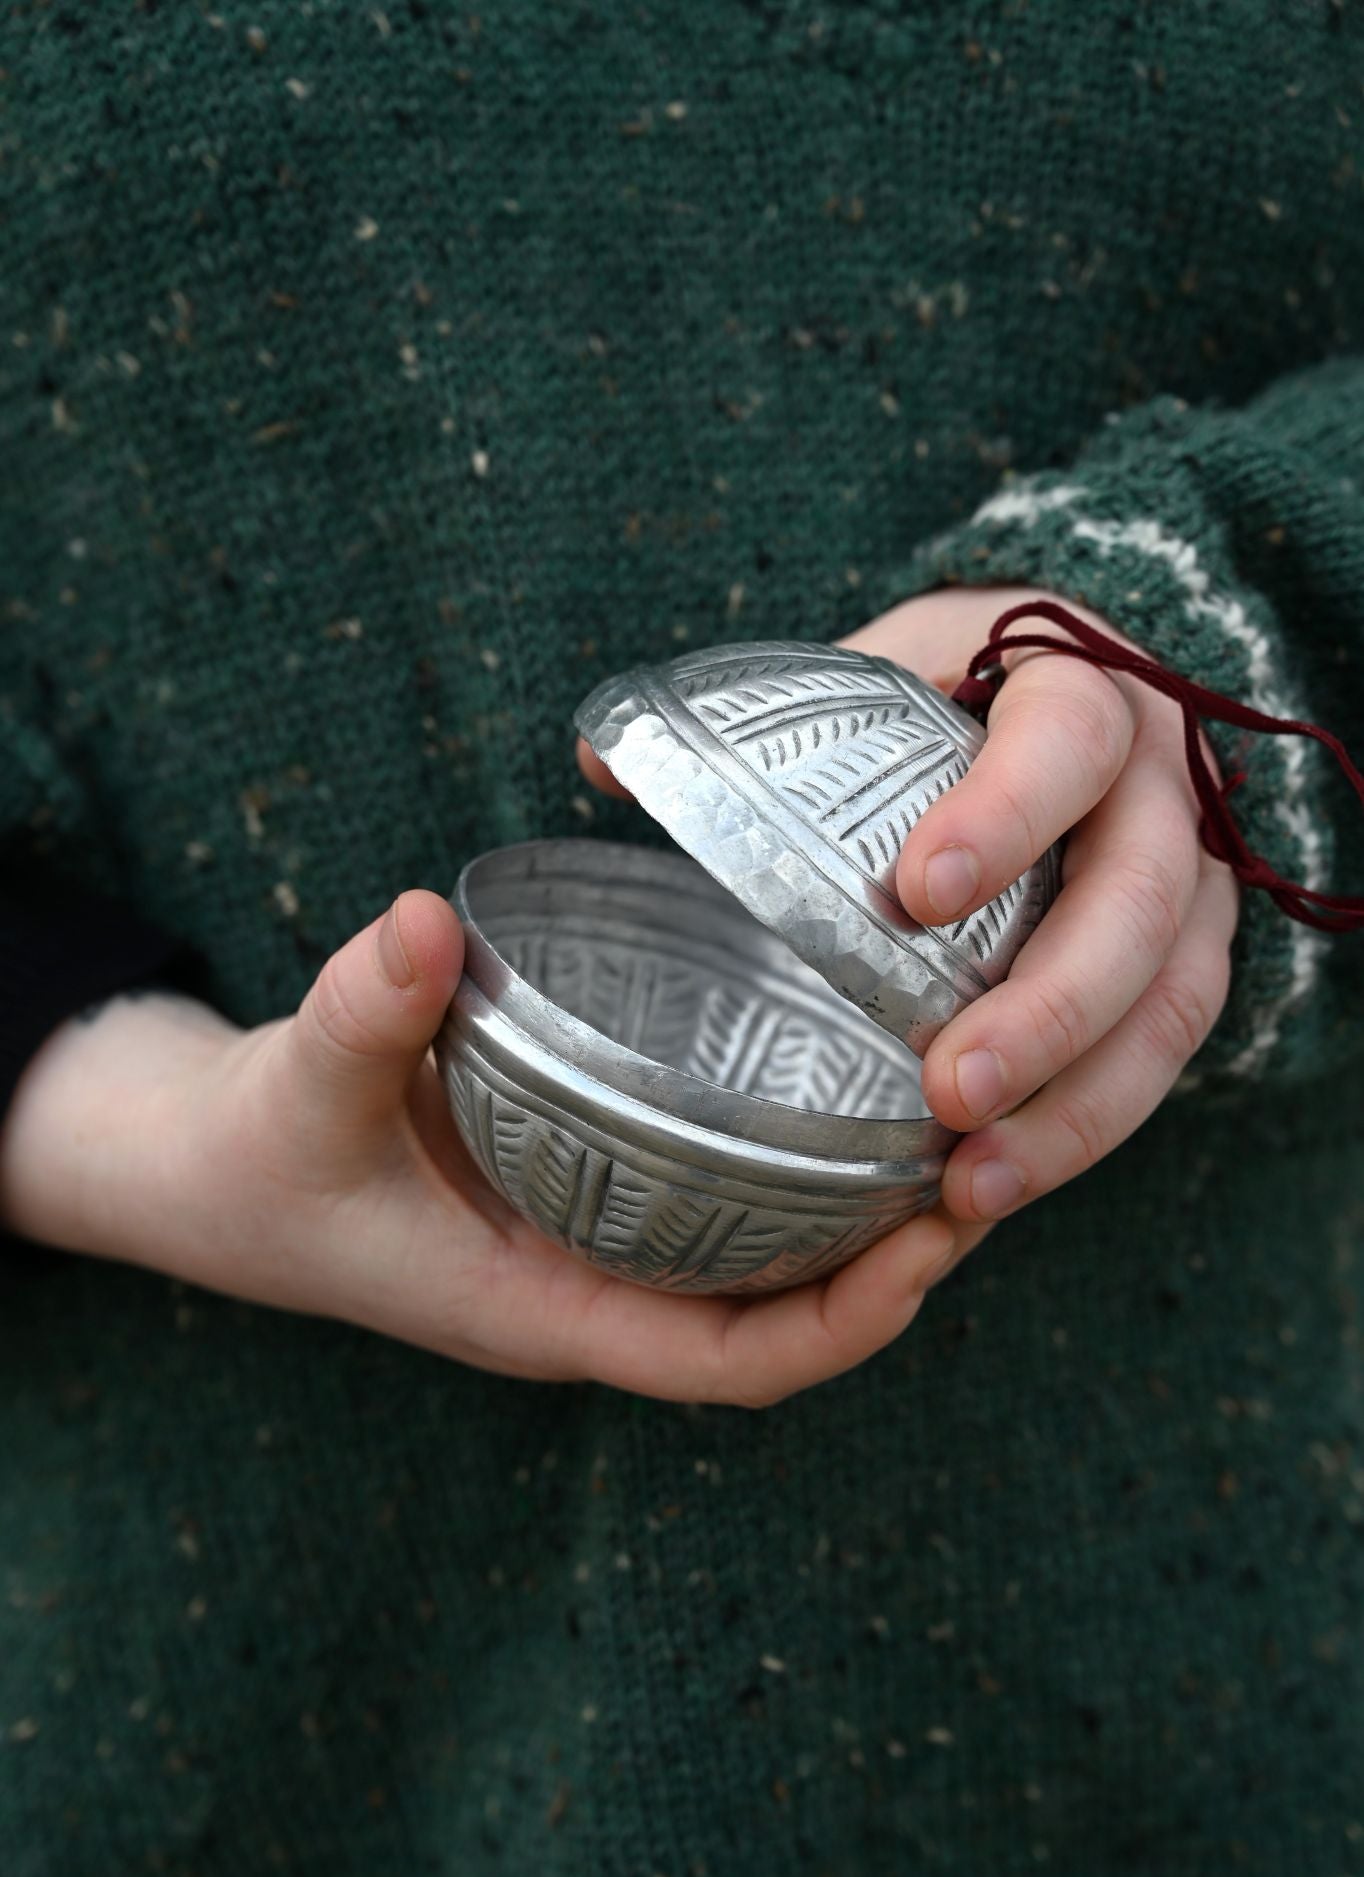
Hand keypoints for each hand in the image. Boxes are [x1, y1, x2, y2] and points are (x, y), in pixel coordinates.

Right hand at [0, 894, 980, 1405]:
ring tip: (965, 1108)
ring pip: (767, 1258)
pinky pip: (726, 1196)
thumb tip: (421, 923)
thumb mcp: (295, 1089)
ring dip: (867, 1208)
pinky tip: (847, 1070)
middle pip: (786, 1315)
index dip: (848, 1326)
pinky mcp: (594, 1186)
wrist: (214, 1164)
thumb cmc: (259, 1160)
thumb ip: (359, 1016)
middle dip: (898, 1261)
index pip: (734, 1366)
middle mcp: (597, 1287)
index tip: (939, 1245)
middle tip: (997, 1152)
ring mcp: (601, 1242)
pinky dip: (801, 1155)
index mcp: (548, 1313)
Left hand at [581, 583, 1238, 1222]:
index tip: (920, 892)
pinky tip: (994, 1185)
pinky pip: (1162, 1061)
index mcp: (1078, 694)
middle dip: (1050, 1009)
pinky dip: (1085, 1129)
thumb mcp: (862, 681)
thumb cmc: (948, 702)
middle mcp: (1159, 791)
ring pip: (1169, 1004)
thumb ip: (750, 718)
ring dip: (1077, 1104)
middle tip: (947, 1090)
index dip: (1009, 812)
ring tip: (971, 1184)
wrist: (1070, 709)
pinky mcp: (1188, 965)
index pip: (1066, 738)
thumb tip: (600, 770)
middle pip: (1138, 902)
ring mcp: (1193, 885)